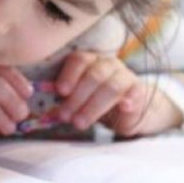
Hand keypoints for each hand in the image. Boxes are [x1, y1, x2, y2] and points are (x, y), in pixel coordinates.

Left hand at [55, 51, 182, 135]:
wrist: (128, 109)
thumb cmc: (96, 101)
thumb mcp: (78, 99)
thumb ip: (65, 99)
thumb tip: (44, 111)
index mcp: (90, 61)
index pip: (79, 60)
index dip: (69, 75)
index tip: (60, 91)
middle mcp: (108, 64)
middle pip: (93, 75)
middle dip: (77, 97)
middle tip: (65, 116)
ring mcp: (125, 76)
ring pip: (111, 86)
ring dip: (93, 106)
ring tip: (80, 123)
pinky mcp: (139, 90)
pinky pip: (135, 92)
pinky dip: (128, 100)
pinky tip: (123, 108)